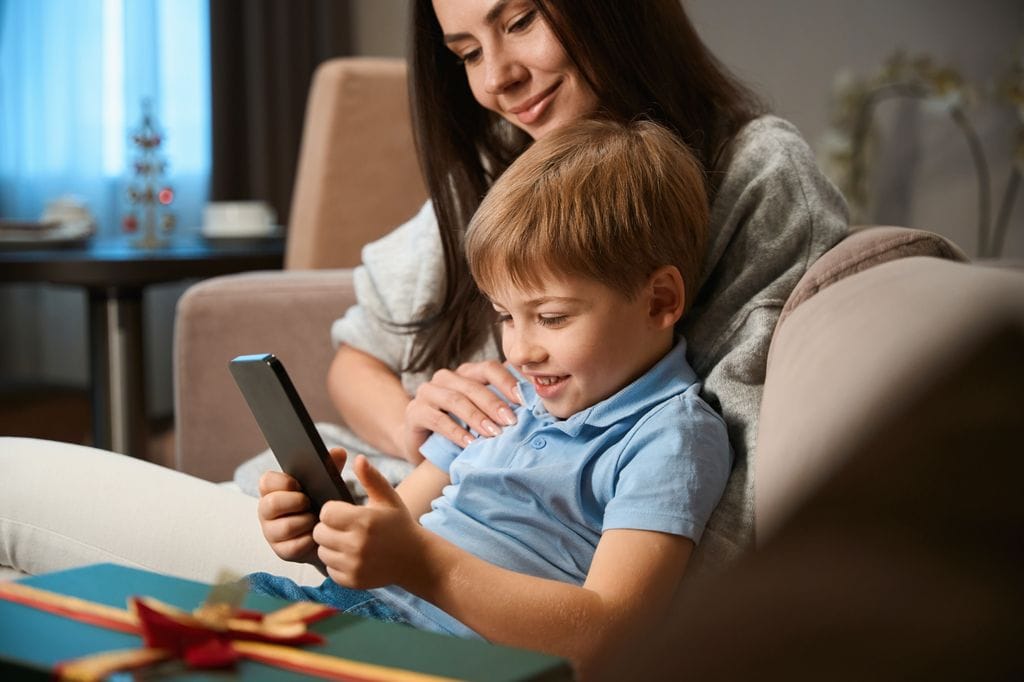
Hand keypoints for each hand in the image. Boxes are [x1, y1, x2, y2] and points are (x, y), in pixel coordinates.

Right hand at [257, 448, 347, 567]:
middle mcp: (267, 511)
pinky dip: (309, 540)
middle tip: (309, 503)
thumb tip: (339, 452)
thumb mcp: (328, 483)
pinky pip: (293, 546)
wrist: (331, 535)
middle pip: (270, 504)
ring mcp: (272, 532)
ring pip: (284, 527)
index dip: (282, 482)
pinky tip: (317, 536)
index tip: (298, 485)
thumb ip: (331, 467)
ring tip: (316, 520)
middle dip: (294, 503)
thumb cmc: (323, 503)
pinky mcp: (282, 551)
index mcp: (274, 490)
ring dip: (305, 522)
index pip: (266, 481)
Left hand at [314, 455, 425, 589]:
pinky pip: (329, 569)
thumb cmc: (399, 524)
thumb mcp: (388, 498)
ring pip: (322, 552)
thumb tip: (358, 458)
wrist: (415, 559)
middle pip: (319, 532)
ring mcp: (354, 565)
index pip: (326, 512)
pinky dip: (337, 563)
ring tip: (347, 541)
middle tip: (344, 527)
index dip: (332, 510)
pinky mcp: (352, 581)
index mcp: (364, 521)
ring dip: (331, 546)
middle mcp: (357, 545)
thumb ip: (371, 478)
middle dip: (328, 528)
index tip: (343, 511)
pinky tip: (352, 556)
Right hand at [402, 360, 521, 459]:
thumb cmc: (461, 429)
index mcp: (466, 373)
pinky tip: (470, 444)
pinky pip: (437, 419)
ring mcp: (427, 392)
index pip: (489, 368)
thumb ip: (502, 406)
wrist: (424, 446)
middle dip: (495, 404)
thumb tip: (536, 403)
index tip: (525, 401)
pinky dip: (456, 432)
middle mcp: (446, 378)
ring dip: (477, 417)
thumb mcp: (483, 415)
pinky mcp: (414, 412)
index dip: (507, 382)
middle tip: (512, 422)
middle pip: (473, 385)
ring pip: (456, 400)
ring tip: (493, 434)